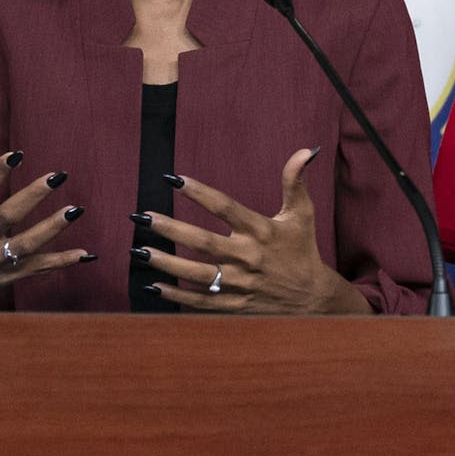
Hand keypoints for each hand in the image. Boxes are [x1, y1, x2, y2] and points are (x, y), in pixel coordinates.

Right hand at [0, 144, 90, 310]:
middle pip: (7, 216)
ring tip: (74, 210)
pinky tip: (83, 253)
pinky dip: (60, 262)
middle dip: (32, 196)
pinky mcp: (5, 278)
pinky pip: (36, 269)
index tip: (17, 155)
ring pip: (26, 244)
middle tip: (56, 177)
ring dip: (52, 227)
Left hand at [135, 147, 371, 313]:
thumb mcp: (301, 214)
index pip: (225, 207)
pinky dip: (178, 296)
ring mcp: (241, 283)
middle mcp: (248, 257)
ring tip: (139, 251)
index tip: (173, 179)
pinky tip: (154, 286)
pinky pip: (203, 302)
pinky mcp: (236, 304)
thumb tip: (304, 150)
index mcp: (261, 231)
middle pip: (204, 242)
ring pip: (198, 274)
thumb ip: (295, 182)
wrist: (315, 299)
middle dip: (171, 229)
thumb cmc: (302, 249)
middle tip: (143, 217)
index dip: (199, 192)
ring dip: (167, 263)